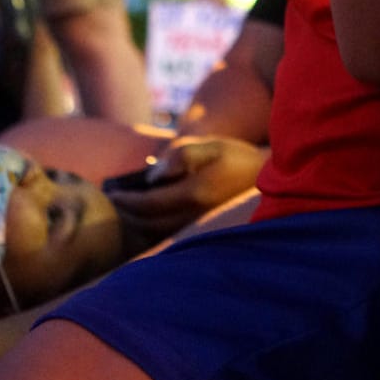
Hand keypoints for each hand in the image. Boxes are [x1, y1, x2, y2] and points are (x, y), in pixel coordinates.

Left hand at [107, 136, 265, 241]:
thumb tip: (153, 176)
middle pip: (150, 223)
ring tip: (125, 211)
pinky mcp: (204, 229)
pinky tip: (146, 218)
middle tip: (113, 204)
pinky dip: (153, 228)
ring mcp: (200, 225)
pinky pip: (170, 233)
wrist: (266, 179)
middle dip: (128, 215)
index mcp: (195, 193)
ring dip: (139, 224)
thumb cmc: (237, 158)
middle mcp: (196, 215)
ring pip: (159, 232)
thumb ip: (180, 156)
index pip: (150, 204)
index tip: (112, 194)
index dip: (128, 200)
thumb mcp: (210, 146)